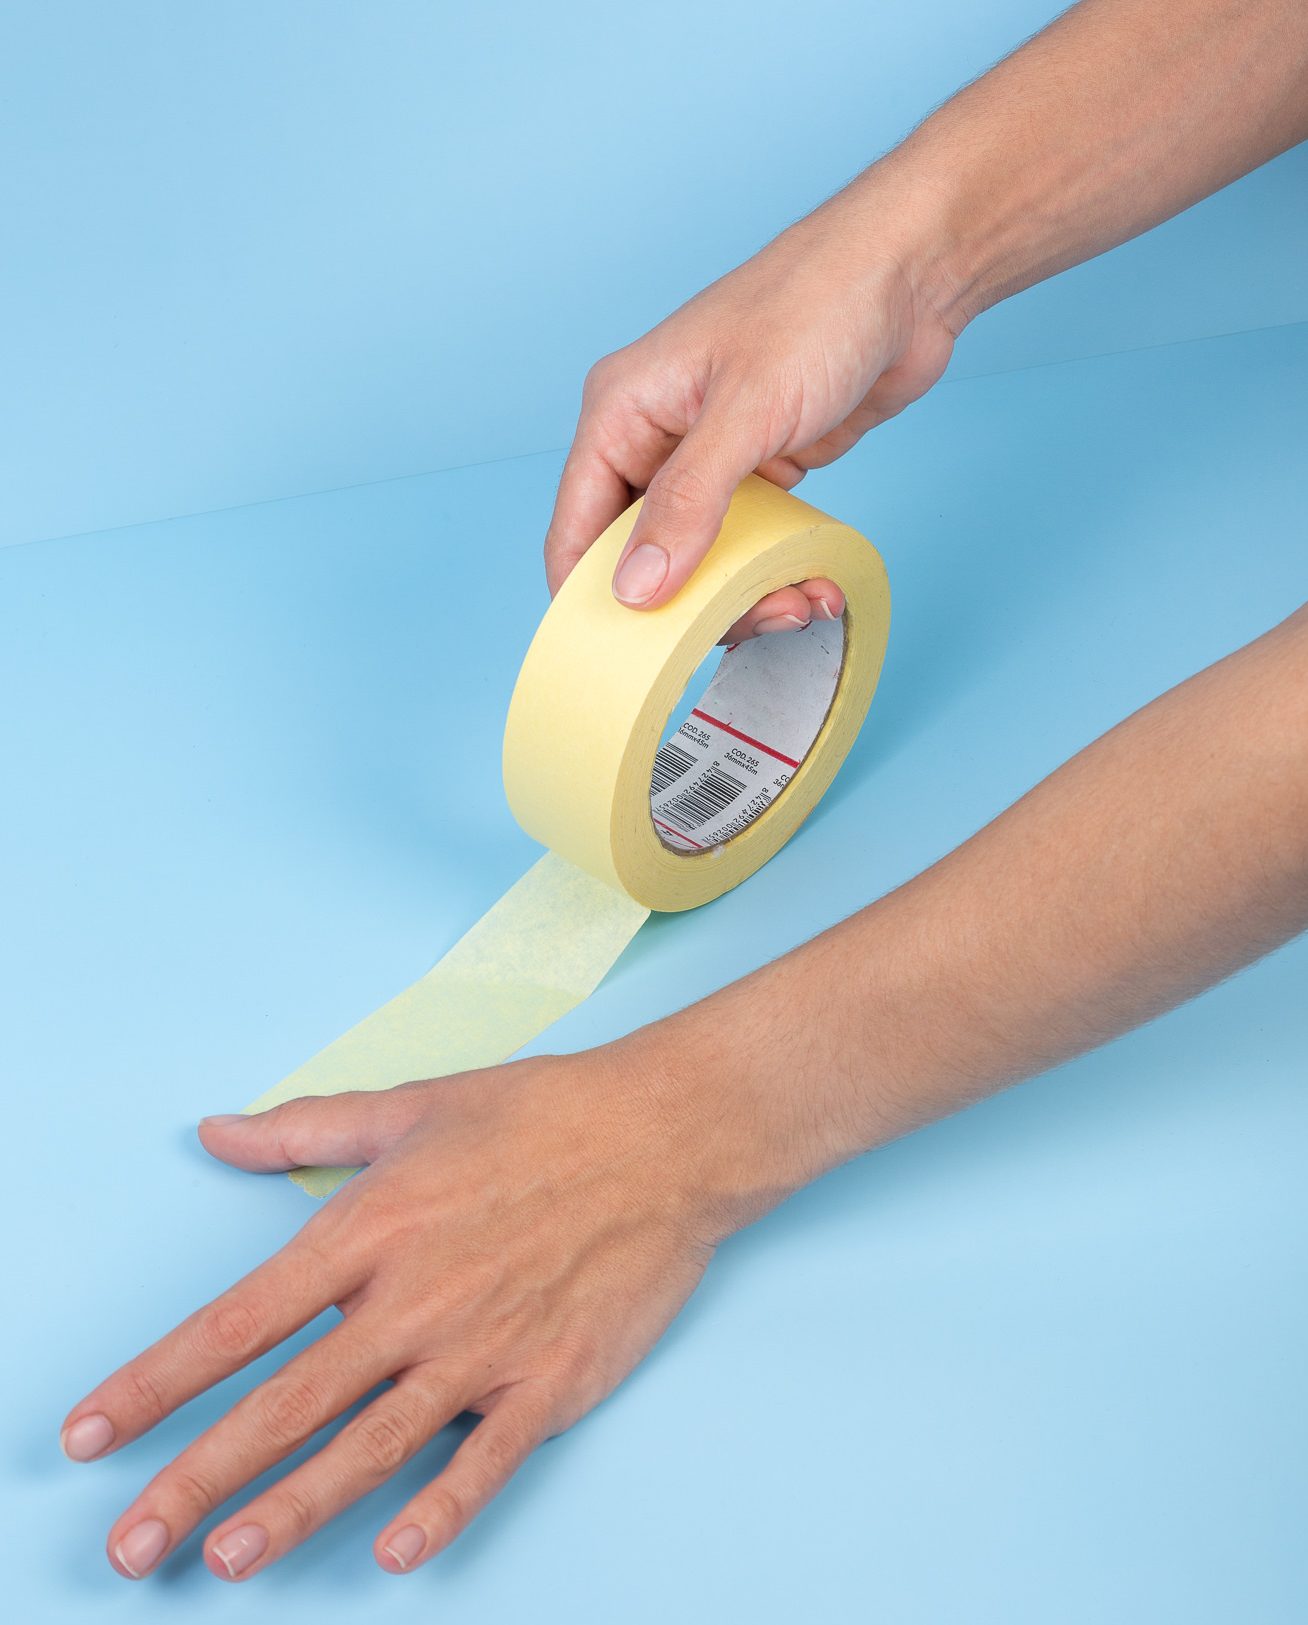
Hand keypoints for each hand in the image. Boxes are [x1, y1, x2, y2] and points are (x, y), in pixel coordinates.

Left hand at [59, 1047, 738, 1580]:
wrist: (667, 1134)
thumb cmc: (541, 1113)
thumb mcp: (413, 1107)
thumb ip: (306, 1129)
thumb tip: (216, 1128)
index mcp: (372, 1228)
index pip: (240, 1321)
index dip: (158, 1382)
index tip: (93, 1431)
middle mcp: (414, 1298)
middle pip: (286, 1404)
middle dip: (196, 1479)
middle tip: (129, 1547)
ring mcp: (484, 1347)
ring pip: (370, 1447)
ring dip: (293, 1509)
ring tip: (225, 1561)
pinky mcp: (551, 1381)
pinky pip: (484, 1462)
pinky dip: (440, 1510)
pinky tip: (397, 1554)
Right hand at [544, 182, 956, 640]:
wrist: (913, 273)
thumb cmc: (820, 304)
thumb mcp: (745, 413)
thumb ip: (686, 505)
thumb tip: (634, 589)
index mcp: (622, 412)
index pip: (576, 530)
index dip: (592, 601)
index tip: (628, 659)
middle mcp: (655, 437)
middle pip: (641, 558)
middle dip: (689, 607)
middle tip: (750, 624)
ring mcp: (709, 457)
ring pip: (700, 561)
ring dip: (744, 597)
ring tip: (798, 606)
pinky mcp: (761, 469)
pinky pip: (749, 545)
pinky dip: (775, 574)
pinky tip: (813, 587)